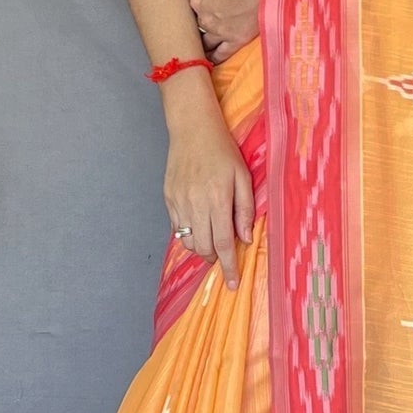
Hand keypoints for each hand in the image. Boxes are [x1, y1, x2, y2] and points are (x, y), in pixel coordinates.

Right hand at [165, 102, 253, 290]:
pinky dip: (188, 234)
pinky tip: (198, 225)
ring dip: (200, 248)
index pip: (222, 244)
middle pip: (203, 248)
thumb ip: (245, 209)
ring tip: (211, 238)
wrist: (192, 128)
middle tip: (224, 254)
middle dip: (214, 259)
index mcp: (217, 199)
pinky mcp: (168, 198)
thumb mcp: (243, 176)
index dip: (228, 267)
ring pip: (187, 242)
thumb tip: (245, 238)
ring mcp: (178, 202)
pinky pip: (177, 228)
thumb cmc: (222, 150)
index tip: (232, 284)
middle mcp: (195, 204)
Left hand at [189, 0, 260, 62]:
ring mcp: (218, 31)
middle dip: (204, 26)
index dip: (200, 10)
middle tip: (208, 27)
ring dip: (205, 45)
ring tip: (203, 50)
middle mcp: (204, 16)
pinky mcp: (234, 41)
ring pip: (205, 42)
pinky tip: (211, 62)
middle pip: (198, 25)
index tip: (204, 12)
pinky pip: (220, 54)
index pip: (193, 8)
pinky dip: (215, 59)